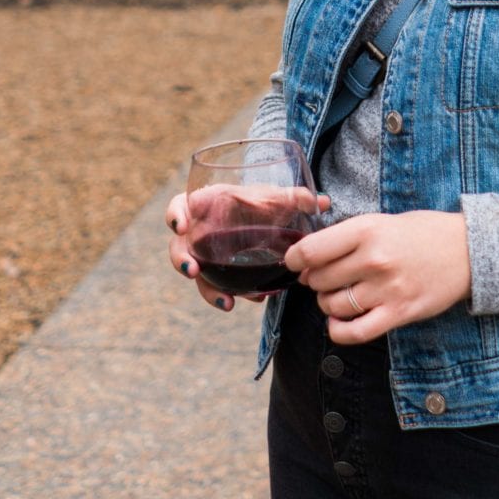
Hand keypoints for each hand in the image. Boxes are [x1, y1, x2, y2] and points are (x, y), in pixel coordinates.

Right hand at [165, 186, 330, 309]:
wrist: (262, 220)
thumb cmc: (259, 202)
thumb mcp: (274, 198)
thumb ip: (294, 197)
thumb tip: (322, 201)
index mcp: (204, 206)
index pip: (179, 207)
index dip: (175, 215)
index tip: (181, 226)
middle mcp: (199, 232)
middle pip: (178, 246)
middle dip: (181, 260)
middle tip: (194, 271)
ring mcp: (205, 255)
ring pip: (197, 275)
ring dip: (208, 290)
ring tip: (226, 302)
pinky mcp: (218, 273)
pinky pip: (218, 287)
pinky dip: (230, 295)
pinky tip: (249, 300)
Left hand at [284, 210, 471, 343]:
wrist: (468, 250)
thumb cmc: (423, 233)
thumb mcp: (382, 221)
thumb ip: (347, 237)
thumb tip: (308, 260)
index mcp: (367, 229)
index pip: (311, 250)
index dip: (295, 259)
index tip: (296, 262)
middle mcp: (374, 259)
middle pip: (319, 280)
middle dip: (314, 281)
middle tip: (325, 278)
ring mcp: (387, 289)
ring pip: (332, 306)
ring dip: (328, 304)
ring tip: (340, 296)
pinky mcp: (399, 313)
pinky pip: (354, 333)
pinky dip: (339, 331)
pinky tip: (340, 322)